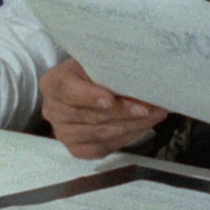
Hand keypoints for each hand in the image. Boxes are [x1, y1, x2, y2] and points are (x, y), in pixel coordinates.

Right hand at [39, 58, 167, 158]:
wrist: (85, 87)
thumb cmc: (93, 69)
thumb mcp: (97, 60)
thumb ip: (109, 67)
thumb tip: (140, 76)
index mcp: (53, 83)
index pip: (68, 90)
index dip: (89, 96)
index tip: (111, 99)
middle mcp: (53, 111)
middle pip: (90, 115)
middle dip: (124, 112)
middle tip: (151, 107)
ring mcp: (64, 133)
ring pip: (101, 133)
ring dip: (132, 125)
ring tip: (155, 114)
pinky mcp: (78, 149)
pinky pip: (105, 146)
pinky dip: (128, 136)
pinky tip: (144, 126)